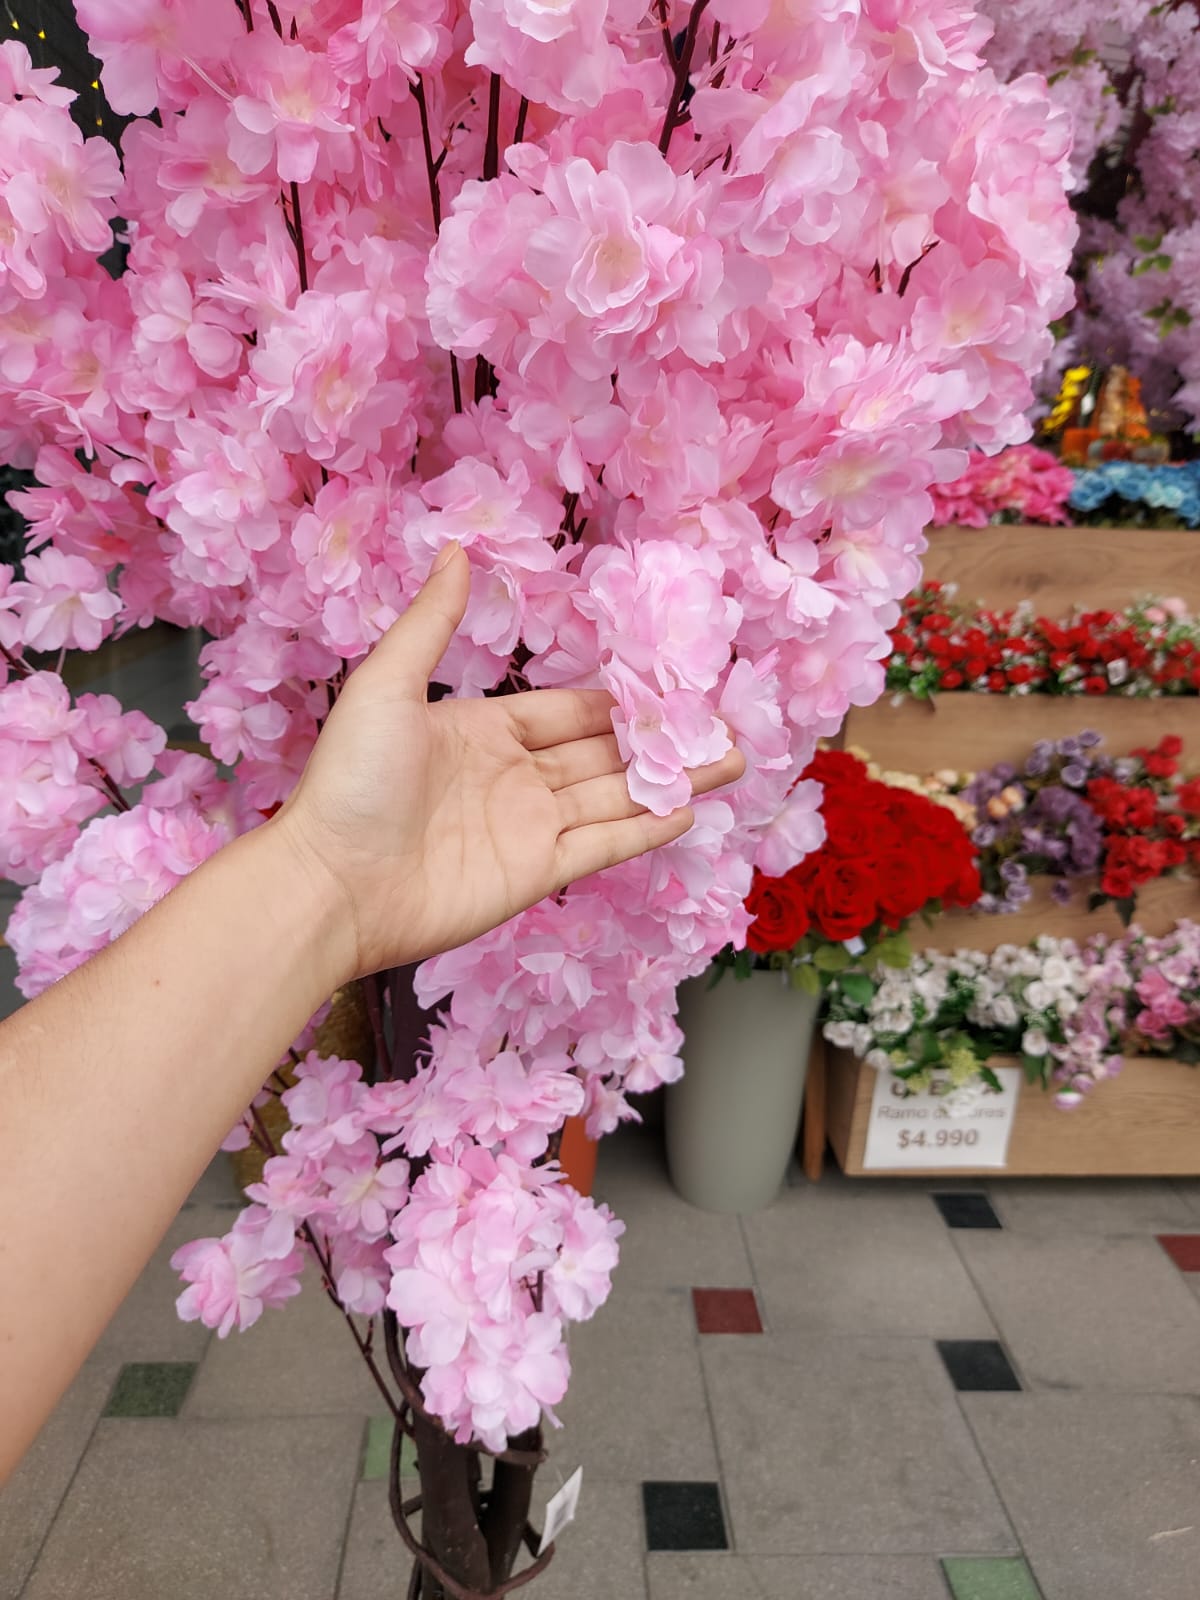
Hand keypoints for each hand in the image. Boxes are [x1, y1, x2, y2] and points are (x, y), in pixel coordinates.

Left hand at [272, 543, 745, 980]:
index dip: (618, 700)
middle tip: (724, 723)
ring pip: (615, 797)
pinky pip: (602, 845)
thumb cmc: (350, 782)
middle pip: (603, 753)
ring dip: (672, 779)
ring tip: (732, 761)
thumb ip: (434, 623)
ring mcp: (527, 830)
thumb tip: (458, 549)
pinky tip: (687, 808)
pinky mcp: (535, 876)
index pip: (566, 711)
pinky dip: (644, 829)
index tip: (673, 682)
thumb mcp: (387, 685)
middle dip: (663, 739)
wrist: (330, 884)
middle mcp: (512, 779)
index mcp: (481, 732)